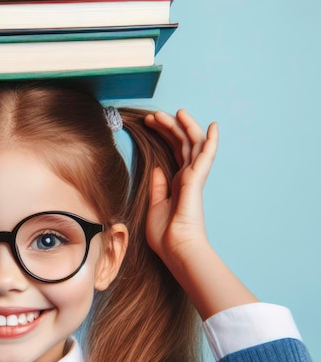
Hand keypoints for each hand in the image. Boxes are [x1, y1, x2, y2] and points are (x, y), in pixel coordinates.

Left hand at [144, 109, 217, 265]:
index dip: (163, 135)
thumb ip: (157, 187)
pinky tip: (213, 126)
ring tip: (174, 111)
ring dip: (183, 126)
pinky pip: (206, 156)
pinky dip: (210, 141)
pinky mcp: (196, 180)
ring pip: (192, 144)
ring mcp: (193, 178)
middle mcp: (187, 178)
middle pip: (181, 144)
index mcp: (176, 183)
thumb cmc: (165, 236)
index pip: (173, 152)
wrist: (175, 249)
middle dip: (169, 127)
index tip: (149, 123)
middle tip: (154, 114)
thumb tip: (157, 168)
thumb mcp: (154, 206)